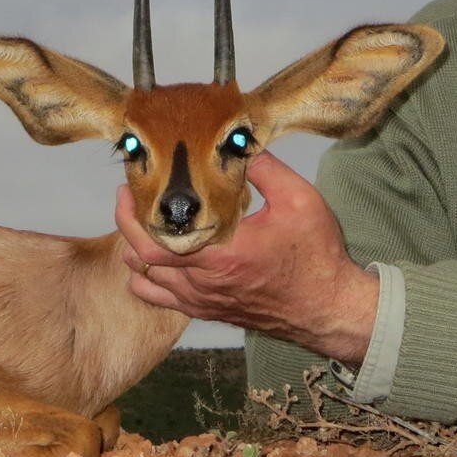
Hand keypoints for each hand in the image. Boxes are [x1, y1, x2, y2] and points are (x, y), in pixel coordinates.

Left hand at [115, 151, 379, 364]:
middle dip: (127, 228)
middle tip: (128, 199)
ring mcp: (204, 301)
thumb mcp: (299, 200)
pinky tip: (159, 260)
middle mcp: (203, 283)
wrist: (330, 308)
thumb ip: (266, 169)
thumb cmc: (316, 257)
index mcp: (219, 255)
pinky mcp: (211, 311)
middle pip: (141, 262)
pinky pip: (165, 301)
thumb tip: (239, 144)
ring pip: (148, 283)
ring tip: (142, 224)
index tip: (129, 188)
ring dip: (137, 254)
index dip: (131, 216)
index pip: (153, 242)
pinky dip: (150, 281)